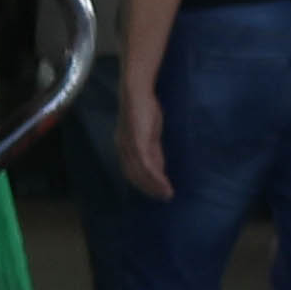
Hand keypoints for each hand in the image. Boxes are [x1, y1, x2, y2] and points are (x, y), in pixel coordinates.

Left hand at [115, 71, 170, 199]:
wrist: (137, 91)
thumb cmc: (144, 108)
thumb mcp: (149, 133)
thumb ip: (152, 149)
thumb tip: (158, 167)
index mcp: (124, 147)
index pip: (131, 171)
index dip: (143, 184)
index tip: (156, 192)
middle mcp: (123, 149)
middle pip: (134, 176)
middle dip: (149, 189)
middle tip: (164, 197)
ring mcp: (129, 146)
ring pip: (141, 173)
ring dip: (154, 186)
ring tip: (167, 194)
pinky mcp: (138, 142)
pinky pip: (146, 164)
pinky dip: (156, 176)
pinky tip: (165, 183)